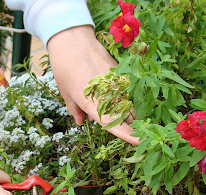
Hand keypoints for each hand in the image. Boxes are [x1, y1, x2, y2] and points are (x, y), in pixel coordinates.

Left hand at [47, 25, 139, 144]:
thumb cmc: (64, 69)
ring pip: (127, 103)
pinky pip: (124, 90)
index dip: (128, 135)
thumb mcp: (65, 92)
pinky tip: (108, 92)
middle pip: (126, 115)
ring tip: (108, 106)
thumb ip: (75, 110)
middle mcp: (109, 94)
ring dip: (124, 111)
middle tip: (121, 127)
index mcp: (92, 103)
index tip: (141, 143)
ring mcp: (116, 82)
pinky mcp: (119, 73)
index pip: (114, 123)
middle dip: (128, 125)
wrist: (73, 40)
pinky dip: (119, 96)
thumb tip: (81, 122)